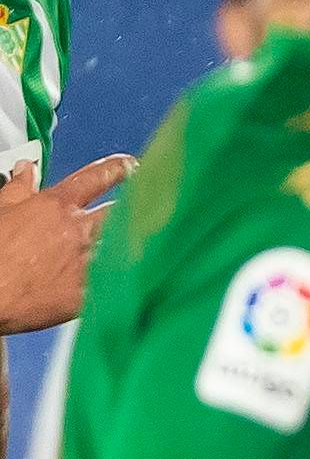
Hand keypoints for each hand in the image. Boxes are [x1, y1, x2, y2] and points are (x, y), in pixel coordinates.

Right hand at [0, 154, 130, 335]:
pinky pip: (120, 281)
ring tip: (141, 244)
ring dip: (132, 243)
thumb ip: (18, 189)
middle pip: (121, 212)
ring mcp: (87, 262)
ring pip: (126, 246)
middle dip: (136, 207)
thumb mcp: (1, 211)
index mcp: (55, 207)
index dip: (117, 169)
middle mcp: (78, 231)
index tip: (131, 165)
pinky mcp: (90, 293)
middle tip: (145, 206)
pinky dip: (129, 277)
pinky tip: (135, 277)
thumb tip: (26, 170)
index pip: (94, 178)